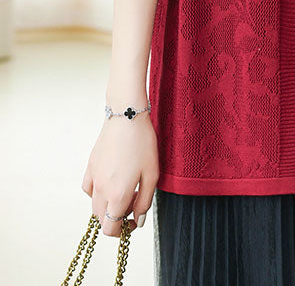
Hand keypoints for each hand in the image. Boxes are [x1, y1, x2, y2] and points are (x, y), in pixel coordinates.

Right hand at [81, 109, 159, 236]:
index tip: (134, 220)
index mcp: (117, 195)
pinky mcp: (90, 165)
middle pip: (102, 219)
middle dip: (117, 219)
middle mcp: (101, 190)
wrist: (126, 117)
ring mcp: (93, 177)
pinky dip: (96, 193)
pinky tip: (109, 182)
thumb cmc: (143, 144)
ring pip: (94, 205)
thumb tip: (138, 220)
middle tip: (133, 203)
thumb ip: (145, 201)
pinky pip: (88, 189)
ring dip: (107, 207)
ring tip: (124, 191)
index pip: (111, 229)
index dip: (123, 231)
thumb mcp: (152, 174)